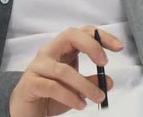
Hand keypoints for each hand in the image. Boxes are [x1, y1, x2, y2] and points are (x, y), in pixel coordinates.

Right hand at [9, 26, 123, 116]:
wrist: (24, 110)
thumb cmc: (49, 94)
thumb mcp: (75, 88)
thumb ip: (91, 82)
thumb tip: (108, 81)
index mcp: (61, 49)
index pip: (83, 33)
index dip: (101, 37)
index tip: (118, 47)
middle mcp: (49, 52)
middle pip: (70, 36)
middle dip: (91, 46)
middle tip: (104, 63)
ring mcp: (38, 67)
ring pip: (63, 70)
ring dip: (84, 85)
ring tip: (97, 97)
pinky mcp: (30, 83)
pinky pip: (52, 87)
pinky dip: (70, 97)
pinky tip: (80, 104)